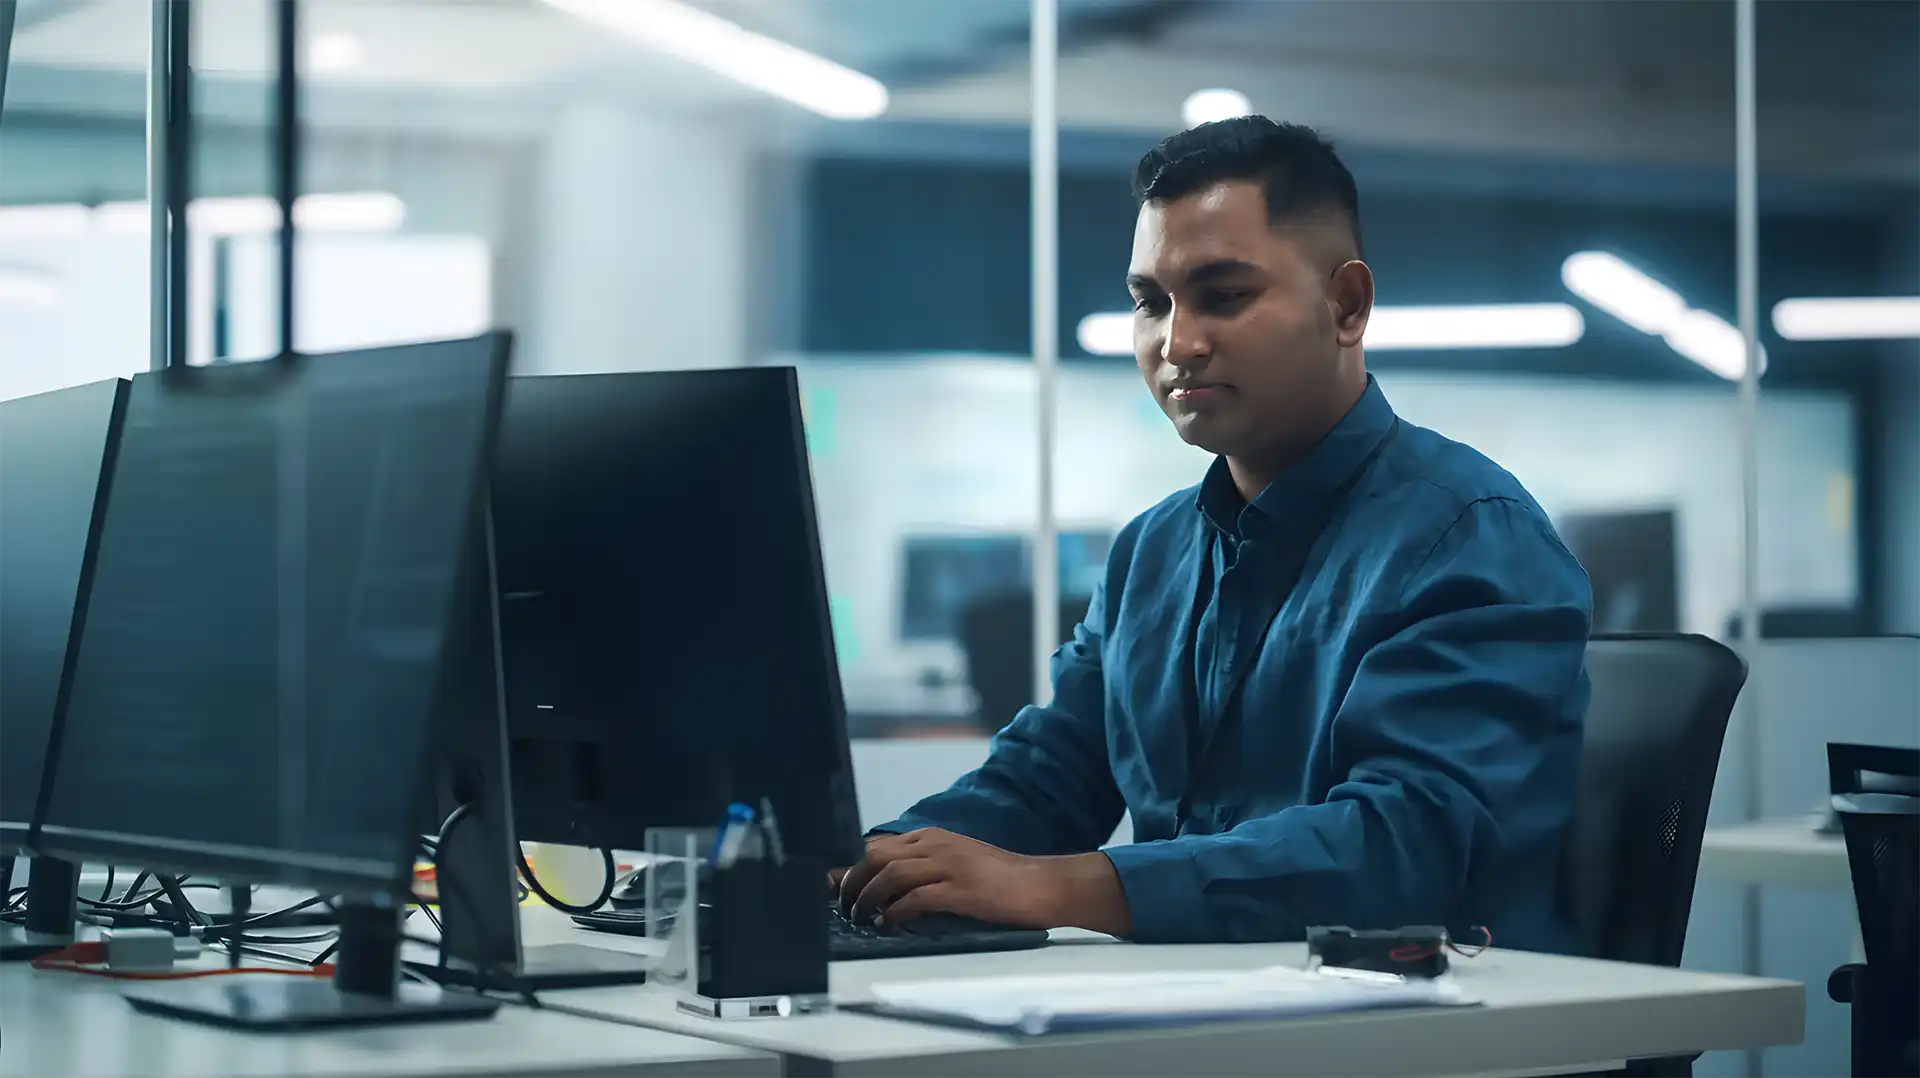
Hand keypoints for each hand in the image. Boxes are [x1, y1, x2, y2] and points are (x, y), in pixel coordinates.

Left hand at [836, 828, 1130, 935]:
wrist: (1040, 883)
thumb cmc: (999, 877)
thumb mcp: (955, 860)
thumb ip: (923, 866)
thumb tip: (886, 884)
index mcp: (932, 837)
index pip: (877, 845)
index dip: (849, 864)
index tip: (831, 884)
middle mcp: (936, 845)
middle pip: (875, 855)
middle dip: (851, 881)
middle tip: (842, 906)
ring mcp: (949, 865)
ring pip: (890, 873)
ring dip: (868, 897)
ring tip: (861, 917)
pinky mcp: (961, 889)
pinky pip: (917, 897)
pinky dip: (896, 910)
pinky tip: (889, 923)